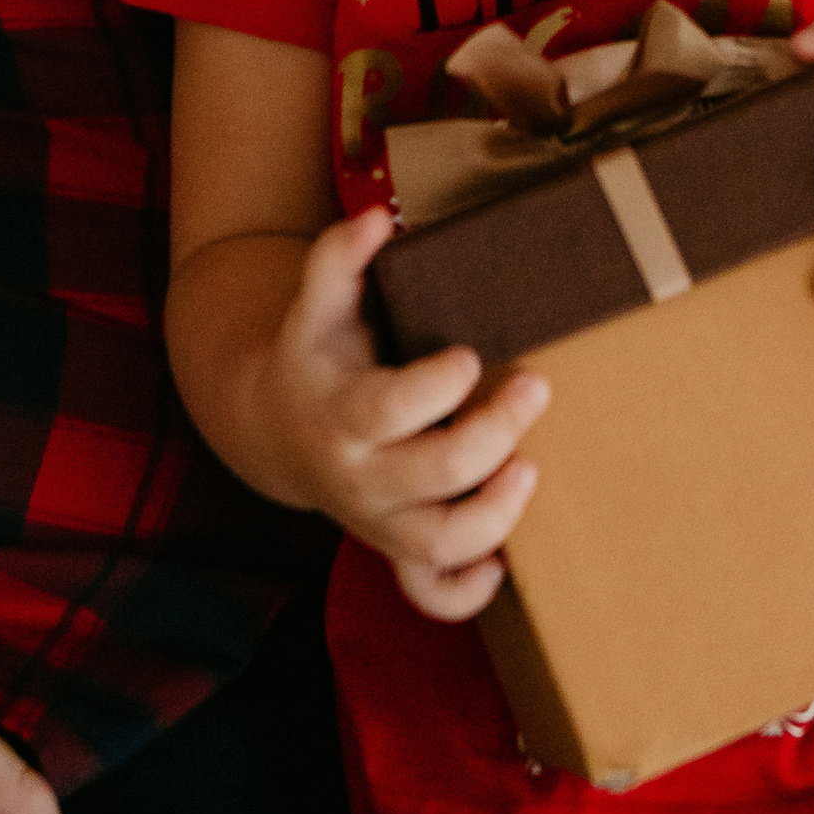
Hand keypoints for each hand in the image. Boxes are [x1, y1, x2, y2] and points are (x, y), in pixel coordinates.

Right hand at [258, 209, 548, 621]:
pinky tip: (502, 565)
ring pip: (438, 545)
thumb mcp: (318, 303)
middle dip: (494, 432)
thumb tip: (379, 216)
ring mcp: (378, 522)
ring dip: (495, 516)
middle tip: (534, 384)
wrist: (279, 429)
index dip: (437, 386)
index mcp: (341, 413)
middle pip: (434, 472)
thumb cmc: (318, 355)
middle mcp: (359, 477)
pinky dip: (466, 592)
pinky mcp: (395, 551)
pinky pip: (428, 596)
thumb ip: (339, 256)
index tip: (472, 354)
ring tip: (531, 469)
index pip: (389, 410)